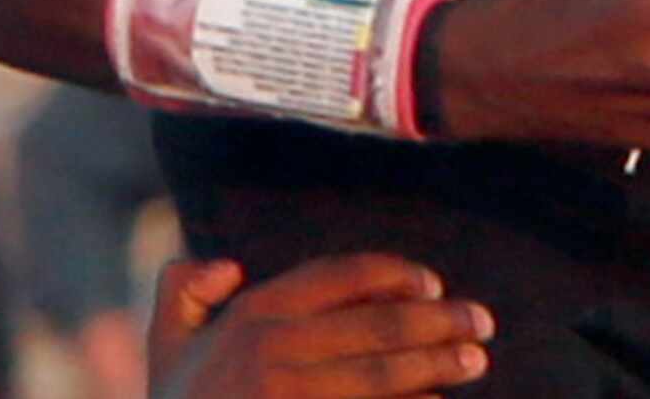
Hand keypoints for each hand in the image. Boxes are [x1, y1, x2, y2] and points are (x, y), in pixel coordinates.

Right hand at [148, 255, 493, 398]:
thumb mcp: (165, 348)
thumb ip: (184, 291)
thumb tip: (231, 264)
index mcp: (250, 316)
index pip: (339, 278)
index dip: (394, 276)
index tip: (434, 285)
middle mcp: (269, 351)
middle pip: (375, 327)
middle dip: (438, 323)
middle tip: (483, 323)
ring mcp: (286, 398)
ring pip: (380, 375)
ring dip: (437, 366)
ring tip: (476, 362)